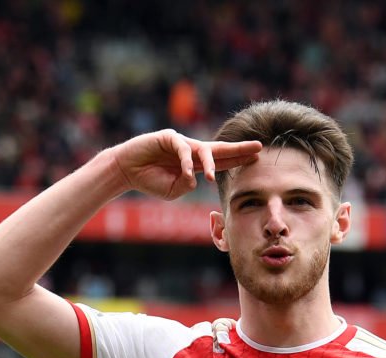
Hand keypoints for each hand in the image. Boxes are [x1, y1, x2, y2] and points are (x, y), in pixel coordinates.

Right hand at [108, 129, 262, 199]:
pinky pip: (182, 150)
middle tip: (259, 147)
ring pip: (203, 150)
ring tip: (210, 178)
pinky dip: (184, 162)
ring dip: (209, 163)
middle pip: (221, 149)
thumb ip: (186, 186)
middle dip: (240, 149)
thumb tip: (196, 178)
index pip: (222, 161)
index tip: (256, 158)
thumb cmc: (149, 181)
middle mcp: (192, 151)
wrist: (126, 171)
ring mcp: (182, 143)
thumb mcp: (172, 191)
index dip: (238, 159)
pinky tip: (186, 174)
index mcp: (195, 164)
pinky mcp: (169, 137)